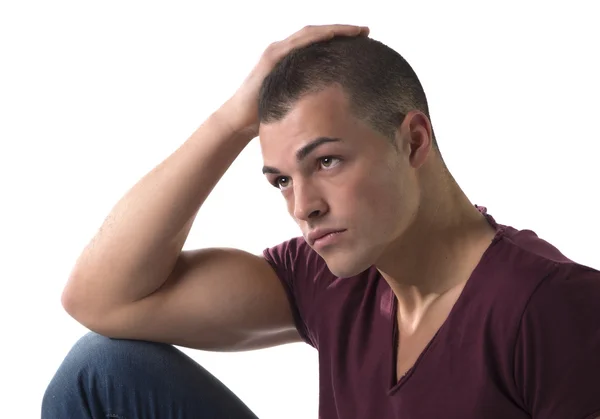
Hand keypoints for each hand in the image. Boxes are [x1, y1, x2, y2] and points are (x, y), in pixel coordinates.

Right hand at [218, 24, 369, 138]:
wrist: (241, 121)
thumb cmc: (267, 116)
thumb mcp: (295, 104)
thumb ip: (310, 98)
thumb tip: (336, 109)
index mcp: (291, 61)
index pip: (319, 44)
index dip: (340, 40)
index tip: (363, 41)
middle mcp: (284, 52)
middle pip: (317, 34)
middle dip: (342, 30)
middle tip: (365, 31)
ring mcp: (277, 52)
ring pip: (309, 34)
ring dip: (333, 30)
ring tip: (355, 30)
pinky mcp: (271, 58)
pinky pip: (297, 44)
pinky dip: (315, 37)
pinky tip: (331, 35)